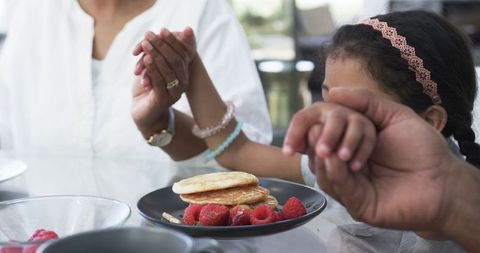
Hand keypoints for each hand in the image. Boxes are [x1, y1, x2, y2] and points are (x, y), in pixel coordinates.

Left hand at [131, 28, 196, 137]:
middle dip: (163, 45)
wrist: (144, 112)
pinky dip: (152, 68)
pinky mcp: (164, 99)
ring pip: (168, 69)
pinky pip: (159, 81)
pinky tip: (145, 59)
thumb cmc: (150, 87)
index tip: (162, 30)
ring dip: (156, 54)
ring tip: (145, 43)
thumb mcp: (155, 67)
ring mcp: (175, 92)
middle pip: (176, 59)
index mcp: (183, 73)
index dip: (173, 41)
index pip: (182, 53)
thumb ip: (161, 52)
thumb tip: (174, 32)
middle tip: (150, 34)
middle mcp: (183, 82)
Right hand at [287, 88, 458, 231]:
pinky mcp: (356, 203)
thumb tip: (333, 91)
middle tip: (320, 134)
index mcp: (350, 141)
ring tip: (333, 150)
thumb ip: (366, 101)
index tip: (299, 125)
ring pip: (322, 169)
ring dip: (325, 155)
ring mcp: (349, 184)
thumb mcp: (394, 115)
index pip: (317, 132)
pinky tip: (341, 159)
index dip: (303, 128)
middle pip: (315, 150)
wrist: (443, 179)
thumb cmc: (423, 148)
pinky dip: (334, 171)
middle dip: (317, 139)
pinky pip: (337, 186)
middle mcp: (345, 162)